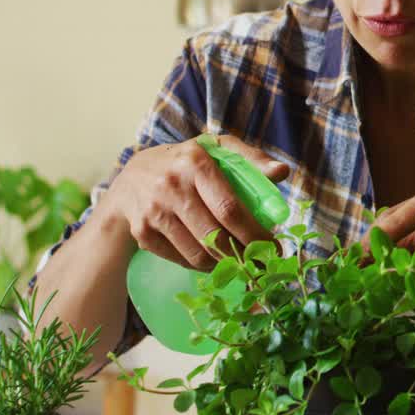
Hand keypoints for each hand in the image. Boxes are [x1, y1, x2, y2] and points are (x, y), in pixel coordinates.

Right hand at [97, 134, 287, 270]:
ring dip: (225, 263)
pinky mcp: (143, 233)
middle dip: (245, 255)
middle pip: (215, 236)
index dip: (255, 234)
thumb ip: (251, 159)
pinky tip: (214, 258)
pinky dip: (203, 264)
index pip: (230, 208)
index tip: (274, 248)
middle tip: (263, 265)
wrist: (132, 178)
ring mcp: (154, 212)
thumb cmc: (187, 162)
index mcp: (195, 163)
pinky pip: (182, 260)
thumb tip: (282, 171)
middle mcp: (171, 187)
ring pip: (199, 253)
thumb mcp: (217, 149)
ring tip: (241, 261)